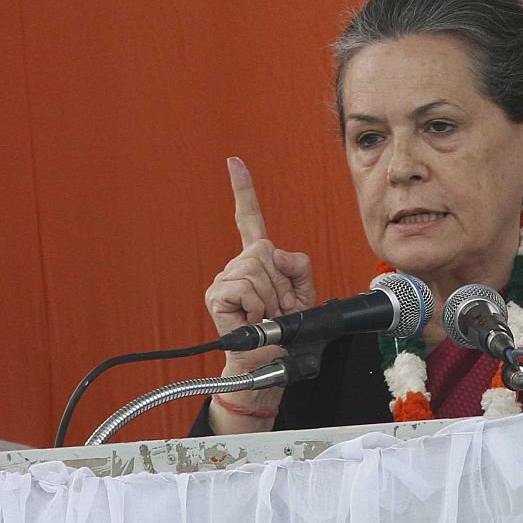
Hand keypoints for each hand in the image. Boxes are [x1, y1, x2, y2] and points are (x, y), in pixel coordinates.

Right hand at [204, 157, 316, 431]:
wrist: (274, 361)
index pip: (249, 220)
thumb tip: (275, 253)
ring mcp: (224, 280)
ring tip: (266, 316)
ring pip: (258, 270)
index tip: (233, 162)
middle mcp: (237, 266)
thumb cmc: (287, 331)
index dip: (243, 190)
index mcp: (258, 261)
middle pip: (266, 252)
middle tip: (277, 308)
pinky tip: (254, 318)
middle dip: (281, 283)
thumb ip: (299, 266)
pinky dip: (258, 305)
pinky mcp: (217, 295)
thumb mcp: (305, 294)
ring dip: (271, 298)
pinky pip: (246, 286)